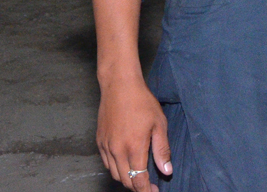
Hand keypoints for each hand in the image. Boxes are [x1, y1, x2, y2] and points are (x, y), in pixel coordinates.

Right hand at [96, 76, 172, 191]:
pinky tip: (125, 163)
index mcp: (134, 148)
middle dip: (137, 187)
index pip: (138, 180)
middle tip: (149, 185)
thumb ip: (162, 150)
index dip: (146, 190)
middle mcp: (117, 150)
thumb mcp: (159, 124)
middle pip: (125, 181)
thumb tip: (166, 171)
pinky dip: (116, 168)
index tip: (154, 191)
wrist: (119, 86)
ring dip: (126, 178)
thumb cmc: (142, 102)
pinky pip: (106, 163)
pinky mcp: (99, 141)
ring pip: (114, 174)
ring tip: (138, 175)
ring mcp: (106, 146)